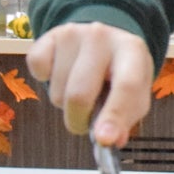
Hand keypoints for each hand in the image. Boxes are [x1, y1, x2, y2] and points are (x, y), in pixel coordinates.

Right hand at [24, 22, 153, 147]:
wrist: (105, 40)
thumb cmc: (121, 73)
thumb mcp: (135, 94)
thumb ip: (126, 118)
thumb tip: (111, 140)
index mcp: (132, 50)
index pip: (125, 86)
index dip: (114, 116)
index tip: (103, 139)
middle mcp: (102, 36)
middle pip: (79, 95)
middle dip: (78, 120)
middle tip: (84, 122)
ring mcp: (73, 33)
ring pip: (56, 90)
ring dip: (64, 103)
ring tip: (79, 88)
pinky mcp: (49, 36)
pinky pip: (38, 70)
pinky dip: (45, 81)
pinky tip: (62, 72)